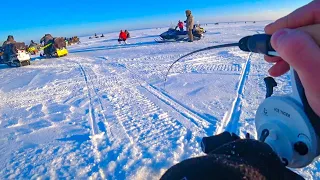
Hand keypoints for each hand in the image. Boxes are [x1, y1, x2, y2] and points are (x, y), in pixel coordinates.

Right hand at [264, 0, 319, 115]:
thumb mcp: (316, 75)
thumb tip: (279, 36)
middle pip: (312, 27)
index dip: (291, 20)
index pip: (317, 11)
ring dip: (290, 50)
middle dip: (287, 40)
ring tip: (273, 64)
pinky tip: (284, 70)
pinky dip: (297, 59)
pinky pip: (313, 51)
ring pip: (311, 39)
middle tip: (269, 53)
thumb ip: (298, 51)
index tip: (270, 32)